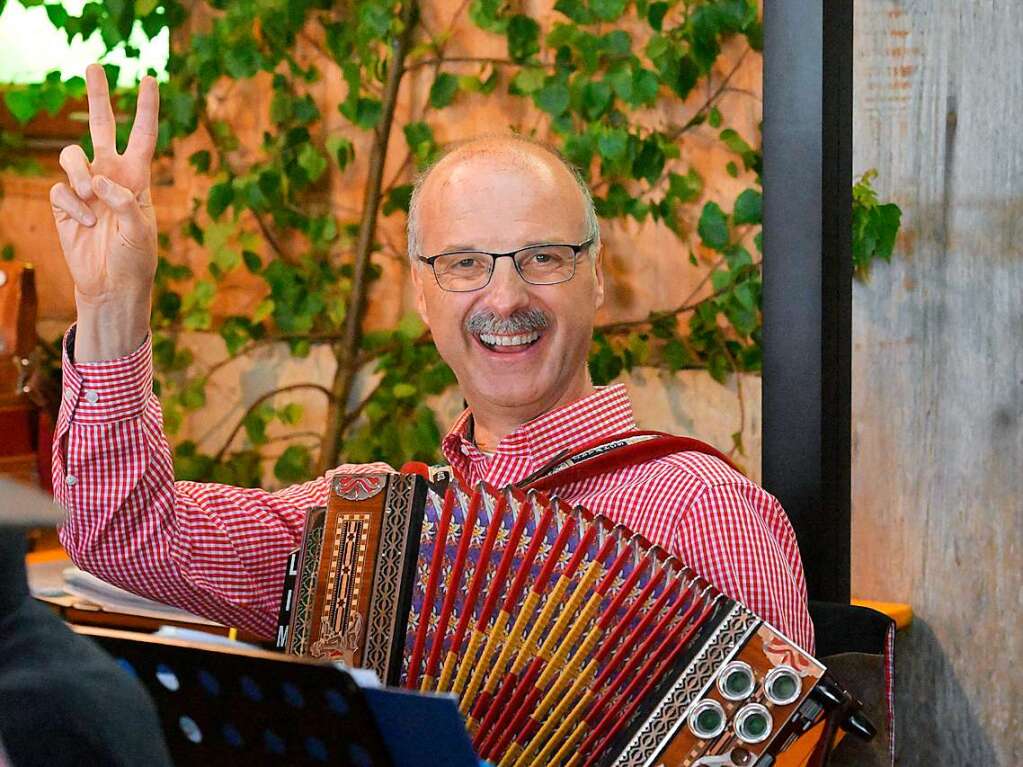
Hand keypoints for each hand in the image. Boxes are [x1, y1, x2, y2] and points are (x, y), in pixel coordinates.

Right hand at [49, 64, 158, 308]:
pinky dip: (71, 206)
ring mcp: (86, 188)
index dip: (146, 108)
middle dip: (97, 97)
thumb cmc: (135, 259)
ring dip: (77, 171)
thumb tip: (99, 181)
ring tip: (90, 196)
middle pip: (101, 127)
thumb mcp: (142, 232)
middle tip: (94, 65)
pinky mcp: (64, 203)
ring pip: (70, 154)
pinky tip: (85, 225)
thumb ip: (125, 202)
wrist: (112, 285)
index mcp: (138, 178)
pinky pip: (59, 189)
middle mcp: (111, 176)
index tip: (150, 79)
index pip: (142, 136)